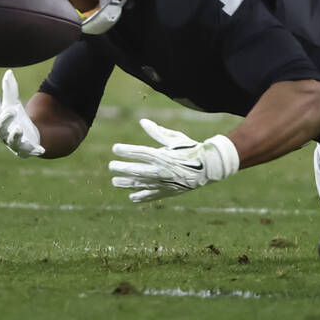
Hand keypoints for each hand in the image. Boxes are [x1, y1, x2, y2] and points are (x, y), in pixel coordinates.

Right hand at [0, 70, 44, 157]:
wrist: (28, 137)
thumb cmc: (16, 119)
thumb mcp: (13, 104)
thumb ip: (10, 90)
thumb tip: (9, 72)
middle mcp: (3, 134)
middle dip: (4, 119)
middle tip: (12, 110)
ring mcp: (14, 144)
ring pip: (12, 141)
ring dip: (15, 135)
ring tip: (19, 128)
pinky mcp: (26, 150)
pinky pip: (30, 151)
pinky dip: (35, 150)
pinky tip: (41, 149)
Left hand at [108, 118, 238, 202]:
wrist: (208, 168)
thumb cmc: (191, 149)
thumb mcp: (175, 138)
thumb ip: (157, 132)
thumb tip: (142, 122)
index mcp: (163, 155)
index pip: (140, 152)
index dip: (126, 150)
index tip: (115, 148)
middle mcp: (161, 170)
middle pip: (137, 170)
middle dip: (123, 168)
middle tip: (111, 166)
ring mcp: (164, 183)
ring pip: (141, 184)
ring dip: (127, 183)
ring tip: (115, 182)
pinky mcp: (168, 192)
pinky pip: (151, 195)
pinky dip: (141, 196)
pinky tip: (132, 197)